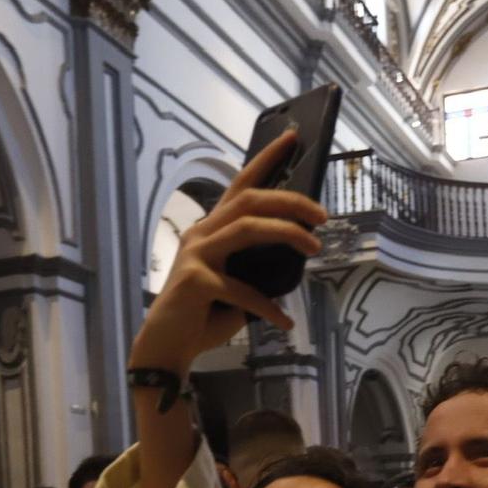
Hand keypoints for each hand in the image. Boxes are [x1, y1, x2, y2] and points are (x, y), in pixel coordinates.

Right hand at [126, 130, 327, 375]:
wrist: (166, 349)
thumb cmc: (203, 316)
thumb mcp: (236, 283)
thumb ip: (256, 264)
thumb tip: (296, 253)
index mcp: (211, 229)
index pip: (241, 184)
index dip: (266, 159)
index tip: (293, 138)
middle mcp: (201, 233)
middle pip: (250, 199)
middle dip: (290, 200)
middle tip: (322, 215)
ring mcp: (195, 255)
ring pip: (247, 228)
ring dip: (287, 234)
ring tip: (314, 248)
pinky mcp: (195, 282)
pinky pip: (243, 290)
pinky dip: (268, 307)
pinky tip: (285, 322)